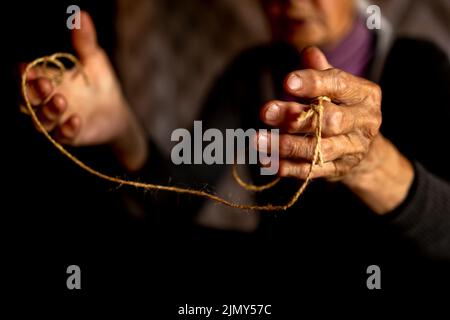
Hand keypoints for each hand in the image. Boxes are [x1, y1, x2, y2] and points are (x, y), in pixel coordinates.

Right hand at [24, 11, 146, 170]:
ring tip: (61, 100)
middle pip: (28, 100)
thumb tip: (81, 14)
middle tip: (43, 83)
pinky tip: (76, 120)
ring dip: (49, 111)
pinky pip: (63, 136)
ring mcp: (56, 120)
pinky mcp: (70, 135)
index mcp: (47, 80)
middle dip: (32, 92)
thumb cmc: (99, 83)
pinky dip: (68, 129)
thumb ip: (85, 41)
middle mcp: (46, 101)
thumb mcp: (93, 60)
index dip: (24, 74)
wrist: (116, 110)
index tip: (26, 67)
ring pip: (42, 120)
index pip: (26, 77)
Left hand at [259, 47, 413, 213]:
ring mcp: (354, 150)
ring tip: (257, 140)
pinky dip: (287, 167)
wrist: (364, 149)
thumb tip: (308, 52)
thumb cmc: (343, 108)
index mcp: (365, 95)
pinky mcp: (340, 170)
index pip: (339, 85)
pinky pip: (311, 171)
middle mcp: (365, 123)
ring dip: (286, 145)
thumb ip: (322, 72)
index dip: (313, 83)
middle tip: (264, 112)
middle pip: (329, 120)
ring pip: (319, 150)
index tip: (286, 83)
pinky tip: (266, 160)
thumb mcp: (337, 87)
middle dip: (295, 116)